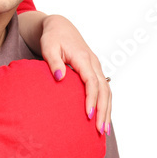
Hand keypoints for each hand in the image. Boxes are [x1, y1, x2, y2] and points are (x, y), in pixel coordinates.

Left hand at [39, 14, 111, 134]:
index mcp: (84, 58)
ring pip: (107, 91)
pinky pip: (104, 90)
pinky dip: (105, 104)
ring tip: (104, 131)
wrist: (60, 27)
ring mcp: (96, 67)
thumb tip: (59, 78)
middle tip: (100, 130)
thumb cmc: (52, 37)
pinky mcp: (95, 71)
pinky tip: (102, 118)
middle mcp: (94, 63)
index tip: (88, 115)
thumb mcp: (49, 47)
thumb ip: (53, 62)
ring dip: (107, 110)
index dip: (91, 99)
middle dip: (104, 111)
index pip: (92, 82)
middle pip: (104, 90)